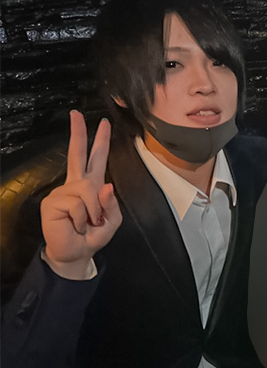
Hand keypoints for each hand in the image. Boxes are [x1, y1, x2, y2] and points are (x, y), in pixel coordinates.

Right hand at [40, 111, 121, 279]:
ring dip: (93, 210)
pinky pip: (77, 204)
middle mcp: (75, 184)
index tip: (102, 123)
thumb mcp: (113, 221)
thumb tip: (106, 185)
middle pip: (77, 154)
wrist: (76, 253)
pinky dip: (82, 218)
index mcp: (92, 185)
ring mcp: (62, 191)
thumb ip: (112, 204)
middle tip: (76, 114)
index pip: (95, 158)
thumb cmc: (93, 235)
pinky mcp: (53, 202)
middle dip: (79, 133)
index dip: (99, 141)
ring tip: (87, 222)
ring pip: (87, 190)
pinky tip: (75, 224)